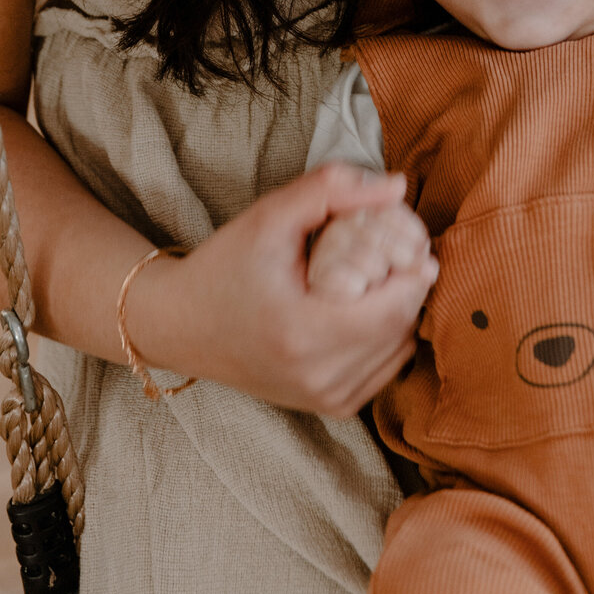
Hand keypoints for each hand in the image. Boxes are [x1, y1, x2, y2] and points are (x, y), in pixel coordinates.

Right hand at [124, 163, 435, 415]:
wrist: (181, 325)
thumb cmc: (225, 265)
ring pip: (400, 348)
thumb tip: (398, 186)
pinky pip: (385, 367)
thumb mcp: (271, 216)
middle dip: (409, 282)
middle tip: (397, 246)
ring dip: (400, 308)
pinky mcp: (330, 406)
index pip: (396, 306)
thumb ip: (333, 190)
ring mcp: (326, 399)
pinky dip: (386, 334)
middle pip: (402, 325)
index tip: (406, 234)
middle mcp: (319, 379)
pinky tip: (364, 304)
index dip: (413, 265)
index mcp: (304, 335)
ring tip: (377, 273)